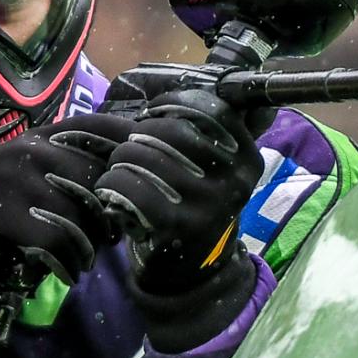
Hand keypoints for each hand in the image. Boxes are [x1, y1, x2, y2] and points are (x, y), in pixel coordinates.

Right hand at [0, 112, 134, 300]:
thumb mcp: (40, 161)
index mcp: (50, 133)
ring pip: (82, 214)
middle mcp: (38, 148)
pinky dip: (69, 263)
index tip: (144, 180)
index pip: (106, 129)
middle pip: (102, 180)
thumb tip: (136, 181)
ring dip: (92, 246)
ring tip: (87, 258)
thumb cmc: (5, 188)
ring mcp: (20, 177)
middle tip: (111, 237)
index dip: (133, 151)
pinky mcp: (6, 210)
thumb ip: (80, 160)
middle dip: (113, 215)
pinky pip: (56, 240)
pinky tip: (67, 272)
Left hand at [95, 89, 263, 295]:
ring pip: (142, 152)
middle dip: (139, 135)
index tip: (155, 113)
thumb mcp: (218, 173)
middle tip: (131, 151)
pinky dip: (110, 184)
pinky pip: (127, 183)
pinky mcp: (175, 226)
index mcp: (248, 159)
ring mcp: (207, 203)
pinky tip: (112, 192)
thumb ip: (213, 132)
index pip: (212, 108)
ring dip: (120, 160)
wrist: (192, 275)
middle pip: (170, 128)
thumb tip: (199, 81)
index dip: (175, 103)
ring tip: (120, 172)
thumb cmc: (196, 209)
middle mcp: (234, 180)